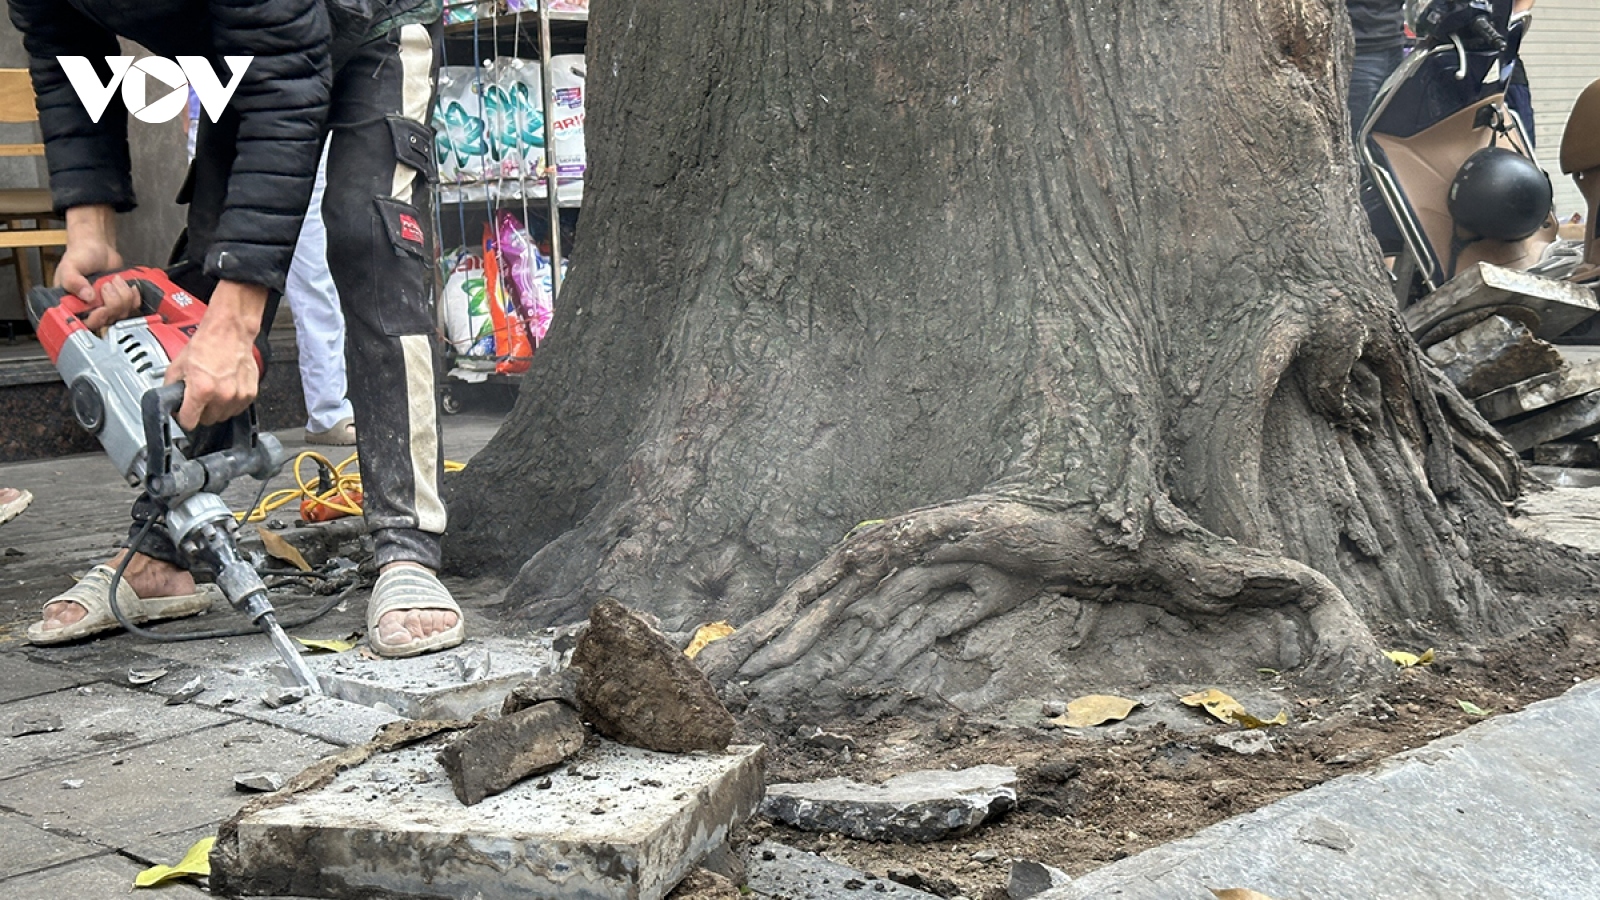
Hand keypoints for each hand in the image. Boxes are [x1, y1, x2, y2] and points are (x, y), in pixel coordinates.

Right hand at [55, 205, 138, 332]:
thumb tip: (88, 297)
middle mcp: (90, 309)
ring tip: (115, 280)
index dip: (97, 319)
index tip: (102, 307)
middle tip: (107, 285)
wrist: (96, 247)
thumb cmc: (79, 256)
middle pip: (108, 320)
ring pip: (123, 314)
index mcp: (73, 305)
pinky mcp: (122, 301)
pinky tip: (128, 285)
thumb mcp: (70, 267)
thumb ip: (73, 281)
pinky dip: (134, 296)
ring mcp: (107, 306)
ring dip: (123, 295)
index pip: (87, 324)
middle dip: (113, 303)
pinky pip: (133, 307)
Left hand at [163, 280, 268, 428]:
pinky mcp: (250, 393)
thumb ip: (172, 387)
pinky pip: (238, 409)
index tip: (184, 414)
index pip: (189, 422)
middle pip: (208, 421)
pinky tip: (226, 388)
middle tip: (200, 397)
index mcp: (201, 390)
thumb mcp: (178, 365)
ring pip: (224, 416)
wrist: (229, 332)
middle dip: (201, 412)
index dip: (184, 418)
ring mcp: (238, 396)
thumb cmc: (207, 344)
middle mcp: (222, 396)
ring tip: (214, 391)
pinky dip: (231, 403)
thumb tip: (170, 401)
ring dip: (217, 409)